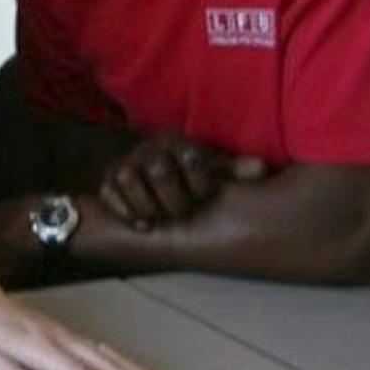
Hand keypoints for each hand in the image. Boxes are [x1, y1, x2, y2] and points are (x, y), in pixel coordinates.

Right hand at [97, 134, 268, 230]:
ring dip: (146, 203)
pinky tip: (142, 225)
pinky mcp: (108, 182)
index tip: (205, 195)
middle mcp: (150, 150)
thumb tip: (261, 169)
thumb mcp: (215, 172)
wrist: (152, 176)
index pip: (190, 157)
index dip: (199, 180)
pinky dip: (124, 210)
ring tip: (159, 219)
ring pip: (127, 177)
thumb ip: (236, 170)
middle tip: (182, 213)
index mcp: (178, 144)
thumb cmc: (191, 177)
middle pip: (158, 169)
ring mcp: (126, 164)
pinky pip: (108, 192)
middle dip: (172, 197)